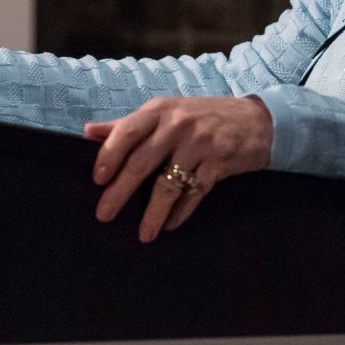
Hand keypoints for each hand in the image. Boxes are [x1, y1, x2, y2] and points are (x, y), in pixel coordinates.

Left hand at [84, 96, 273, 241]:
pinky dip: (181, 212)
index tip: (97, 179)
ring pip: (168, 183)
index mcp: (160, 110)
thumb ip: (128, 124)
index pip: (127, 132)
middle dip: (121, 191)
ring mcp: (200, 144)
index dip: (109, 155)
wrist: (257, 120)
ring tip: (143, 234)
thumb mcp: (166, 112)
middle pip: (142, 161)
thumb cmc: (204, 116)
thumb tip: (88, 131)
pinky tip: (170, 225)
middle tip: (104, 214)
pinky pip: (194, 193)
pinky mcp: (219, 164)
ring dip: (153, 212)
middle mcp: (178, 125)